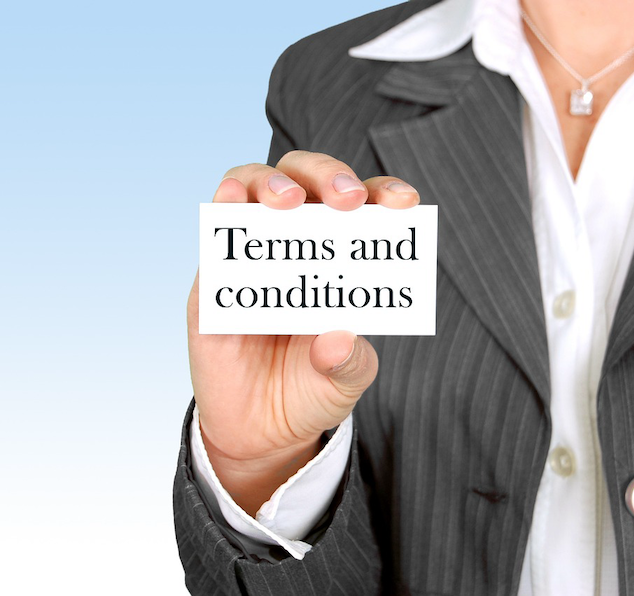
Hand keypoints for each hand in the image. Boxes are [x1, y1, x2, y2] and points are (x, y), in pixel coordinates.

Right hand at [187, 150, 418, 514]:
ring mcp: (253, 255)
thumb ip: (351, 362)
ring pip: (255, 187)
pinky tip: (233, 203)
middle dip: (329, 176)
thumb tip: (338, 338)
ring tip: (288, 202)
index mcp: (343, 258)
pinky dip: (224, 208)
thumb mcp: (347, 381)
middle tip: (347, 199)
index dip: (384, 193)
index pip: (366, 207)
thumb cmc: (313, 390)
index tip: (404, 202)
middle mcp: (298, 244)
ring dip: (271, 183)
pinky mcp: (213, 277)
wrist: (262, 432)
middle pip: (309, 180)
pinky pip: (215, 233)